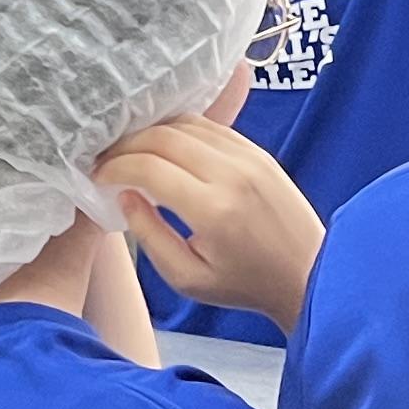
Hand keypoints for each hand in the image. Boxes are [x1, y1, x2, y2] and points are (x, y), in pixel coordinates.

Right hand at [96, 118, 324, 334]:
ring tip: (132, 152)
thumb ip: (149, 235)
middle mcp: (232, 175)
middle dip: (125, 145)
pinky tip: (165, 147)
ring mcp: (249, 158)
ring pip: (185, 124)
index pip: (147, 168)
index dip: (114, 168)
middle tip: (108, 162)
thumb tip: (126, 195)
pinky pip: (210, 127)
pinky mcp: (259, 153)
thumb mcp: (186, 278)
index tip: (98, 178)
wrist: (310, 275)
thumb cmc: (246, 284)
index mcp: (213, 210)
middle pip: (161, 137)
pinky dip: (180, 130)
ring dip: (150, 133)